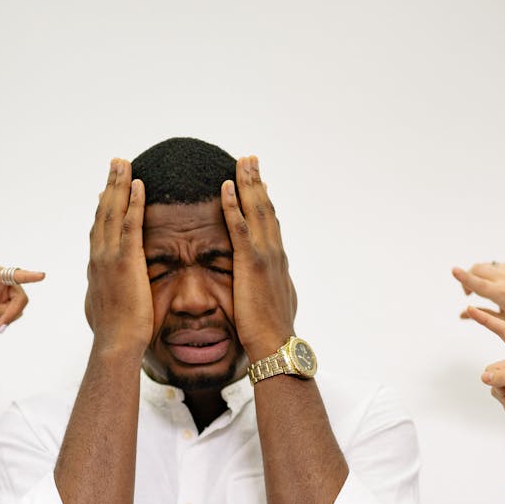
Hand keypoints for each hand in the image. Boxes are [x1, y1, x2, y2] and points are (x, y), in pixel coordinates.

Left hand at [0, 264, 45, 332]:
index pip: (16, 275)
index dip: (30, 276)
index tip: (42, 276)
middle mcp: (5, 281)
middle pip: (20, 299)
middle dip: (11, 313)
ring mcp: (7, 292)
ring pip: (17, 308)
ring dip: (6, 317)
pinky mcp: (6, 302)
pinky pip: (12, 314)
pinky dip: (5, 319)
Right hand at [85, 159, 152, 355]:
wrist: (115, 343)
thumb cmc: (114, 334)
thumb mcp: (103, 309)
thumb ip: (103, 296)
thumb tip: (98, 298)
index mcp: (96, 267)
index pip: (98, 230)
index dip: (102, 208)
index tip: (106, 191)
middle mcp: (99, 257)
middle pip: (103, 213)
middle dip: (110, 187)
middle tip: (116, 164)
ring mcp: (110, 257)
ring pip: (113, 212)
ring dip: (119, 185)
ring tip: (124, 164)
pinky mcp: (126, 261)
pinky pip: (131, 224)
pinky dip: (134, 203)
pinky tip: (139, 185)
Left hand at [220, 156, 295, 361]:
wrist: (276, 343)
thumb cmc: (273, 332)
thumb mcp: (275, 305)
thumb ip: (272, 290)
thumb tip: (274, 288)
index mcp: (278, 263)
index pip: (271, 225)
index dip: (265, 202)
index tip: (260, 184)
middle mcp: (274, 253)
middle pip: (266, 209)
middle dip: (258, 183)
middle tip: (250, 160)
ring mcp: (264, 256)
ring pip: (256, 211)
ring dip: (248, 184)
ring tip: (242, 163)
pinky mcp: (250, 264)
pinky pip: (240, 228)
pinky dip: (234, 206)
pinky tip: (226, 188)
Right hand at [452, 262, 504, 335]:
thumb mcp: (504, 321)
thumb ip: (482, 315)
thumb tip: (462, 314)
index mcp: (504, 294)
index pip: (477, 282)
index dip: (463, 277)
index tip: (453, 270)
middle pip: (479, 269)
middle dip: (469, 278)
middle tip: (470, 293)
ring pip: (489, 266)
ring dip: (481, 276)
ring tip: (487, 292)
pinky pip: (500, 266)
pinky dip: (494, 274)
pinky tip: (500, 288)